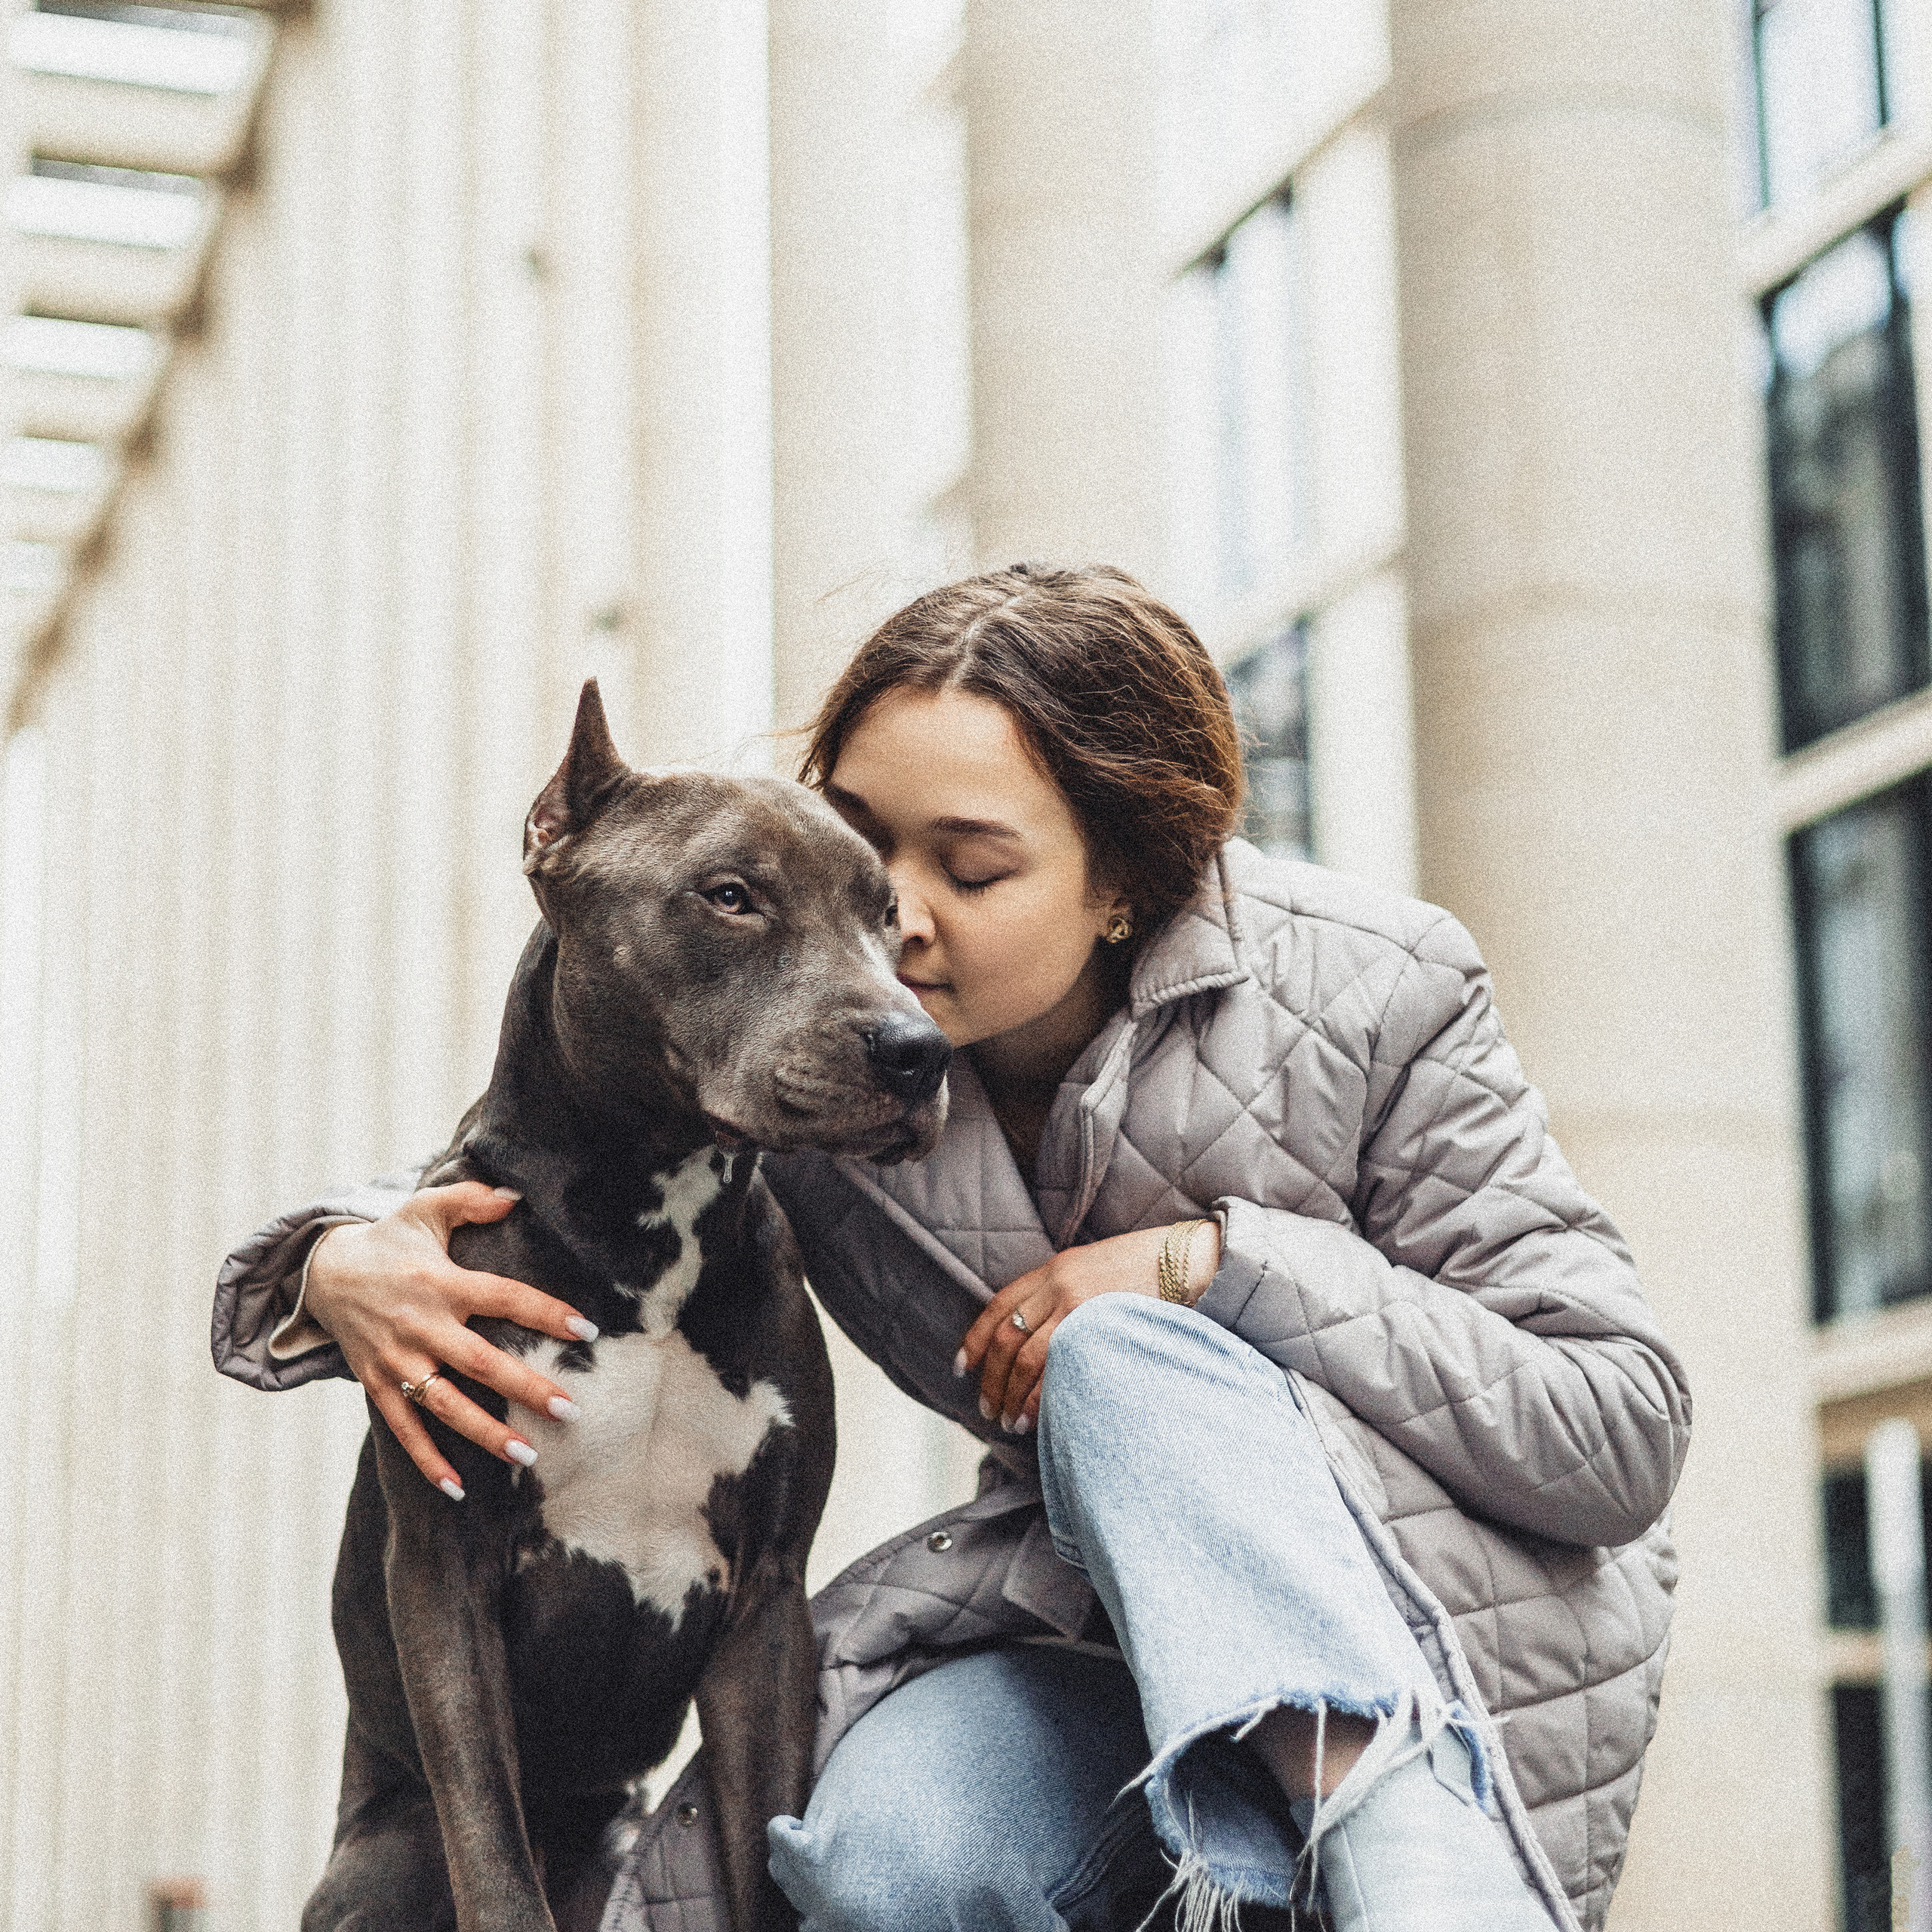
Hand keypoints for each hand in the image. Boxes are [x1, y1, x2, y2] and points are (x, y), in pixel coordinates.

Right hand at [307, 1181, 594, 1495]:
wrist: (323, 1273)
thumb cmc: (390, 1240)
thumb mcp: (425, 1208)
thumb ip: (471, 1200)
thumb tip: (515, 1198)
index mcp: (441, 1282)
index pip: (504, 1297)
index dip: (545, 1313)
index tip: (585, 1331)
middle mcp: (421, 1325)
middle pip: (480, 1362)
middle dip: (525, 1387)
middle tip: (570, 1409)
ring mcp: (397, 1360)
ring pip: (446, 1404)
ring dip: (485, 1433)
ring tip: (527, 1455)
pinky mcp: (377, 1384)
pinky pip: (404, 1429)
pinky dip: (427, 1461)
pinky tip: (458, 1488)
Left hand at [955, 1218, 1219, 1435]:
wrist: (1187, 1260)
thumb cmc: (1141, 1269)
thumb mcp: (1089, 1267)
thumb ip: (1059, 1293)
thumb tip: (1032, 1335)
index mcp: (1052, 1269)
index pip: (998, 1306)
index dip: (976, 1339)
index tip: (963, 1367)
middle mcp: (1058, 1286)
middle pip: (1007, 1338)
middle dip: (992, 1379)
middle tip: (986, 1408)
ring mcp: (1079, 1307)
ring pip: (1026, 1359)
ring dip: (1011, 1395)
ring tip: (1007, 1421)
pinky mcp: (1101, 1329)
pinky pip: (1057, 1371)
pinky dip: (1040, 1398)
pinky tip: (1034, 1418)